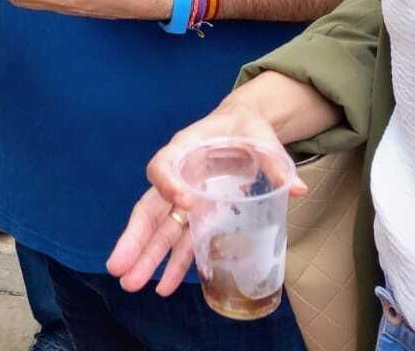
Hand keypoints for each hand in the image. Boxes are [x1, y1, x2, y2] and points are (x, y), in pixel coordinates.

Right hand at [107, 100, 303, 293]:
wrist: (242, 126)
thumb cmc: (245, 127)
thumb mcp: (261, 135)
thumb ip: (275, 161)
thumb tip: (296, 188)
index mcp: (187, 147)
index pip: (165, 164)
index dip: (169, 183)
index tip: (185, 202)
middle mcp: (178, 175)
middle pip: (150, 208)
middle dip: (135, 239)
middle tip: (118, 267)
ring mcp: (185, 198)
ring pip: (160, 230)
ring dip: (146, 258)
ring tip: (130, 284)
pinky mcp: (197, 215)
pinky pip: (181, 241)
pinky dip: (173, 263)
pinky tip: (164, 287)